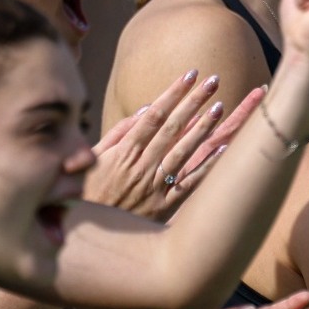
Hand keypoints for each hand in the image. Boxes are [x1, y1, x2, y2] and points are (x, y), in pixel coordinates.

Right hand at [87, 72, 262, 220]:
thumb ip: (120, 132)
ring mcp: (154, 186)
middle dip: (193, 101)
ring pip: (183, 151)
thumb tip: (147, 109)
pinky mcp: (164, 206)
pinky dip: (207, 167)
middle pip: (172, 127)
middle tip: (213, 80)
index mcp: (124, 151)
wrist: (83, 234)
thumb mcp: (94, 157)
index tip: (190, 74)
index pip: (154, 115)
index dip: (174, 93)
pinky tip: (224, 150)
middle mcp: (141, 165)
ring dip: (203, 128)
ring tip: (220, 106)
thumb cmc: (86, 192)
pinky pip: (189, 184)